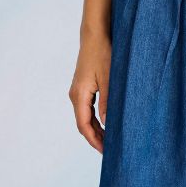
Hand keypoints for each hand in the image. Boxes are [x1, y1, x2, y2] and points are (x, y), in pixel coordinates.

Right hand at [69, 31, 112, 152]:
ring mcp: (78, 91)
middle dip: (95, 138)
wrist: (95, 35)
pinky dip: (96, 119)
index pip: (84, 126)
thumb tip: (108, 124)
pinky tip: (106, 123)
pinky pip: (87, 108)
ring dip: (96, 129)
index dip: (94, 140)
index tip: (105, 151)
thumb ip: (109, 103)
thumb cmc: (103, 54)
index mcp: (79, 95)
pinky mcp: (83, 86)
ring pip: (85, 117)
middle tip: (110, 150)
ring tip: (109, 141)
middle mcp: (75, 95)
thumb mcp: (110, 80)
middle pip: (83, 124)